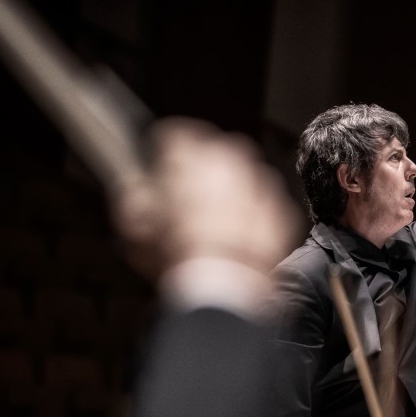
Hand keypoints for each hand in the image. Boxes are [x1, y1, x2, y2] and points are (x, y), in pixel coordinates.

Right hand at [115, 118, 297, 282]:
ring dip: (230, 191)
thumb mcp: (134, 220)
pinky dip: (253, 216)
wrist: (223, 282)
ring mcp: (261, 181)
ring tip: (213, 222)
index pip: (174, 134)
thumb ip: (136, 193)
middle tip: (187, 199)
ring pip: (242, 177)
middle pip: (213, 152)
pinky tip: (237, 238)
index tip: (161, 171)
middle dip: (201, 170)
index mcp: (190, 149)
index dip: (165, 154)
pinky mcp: (281, 208)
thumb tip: (140, 189)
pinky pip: (263, 205)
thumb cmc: (174, 249)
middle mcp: (230, 156)